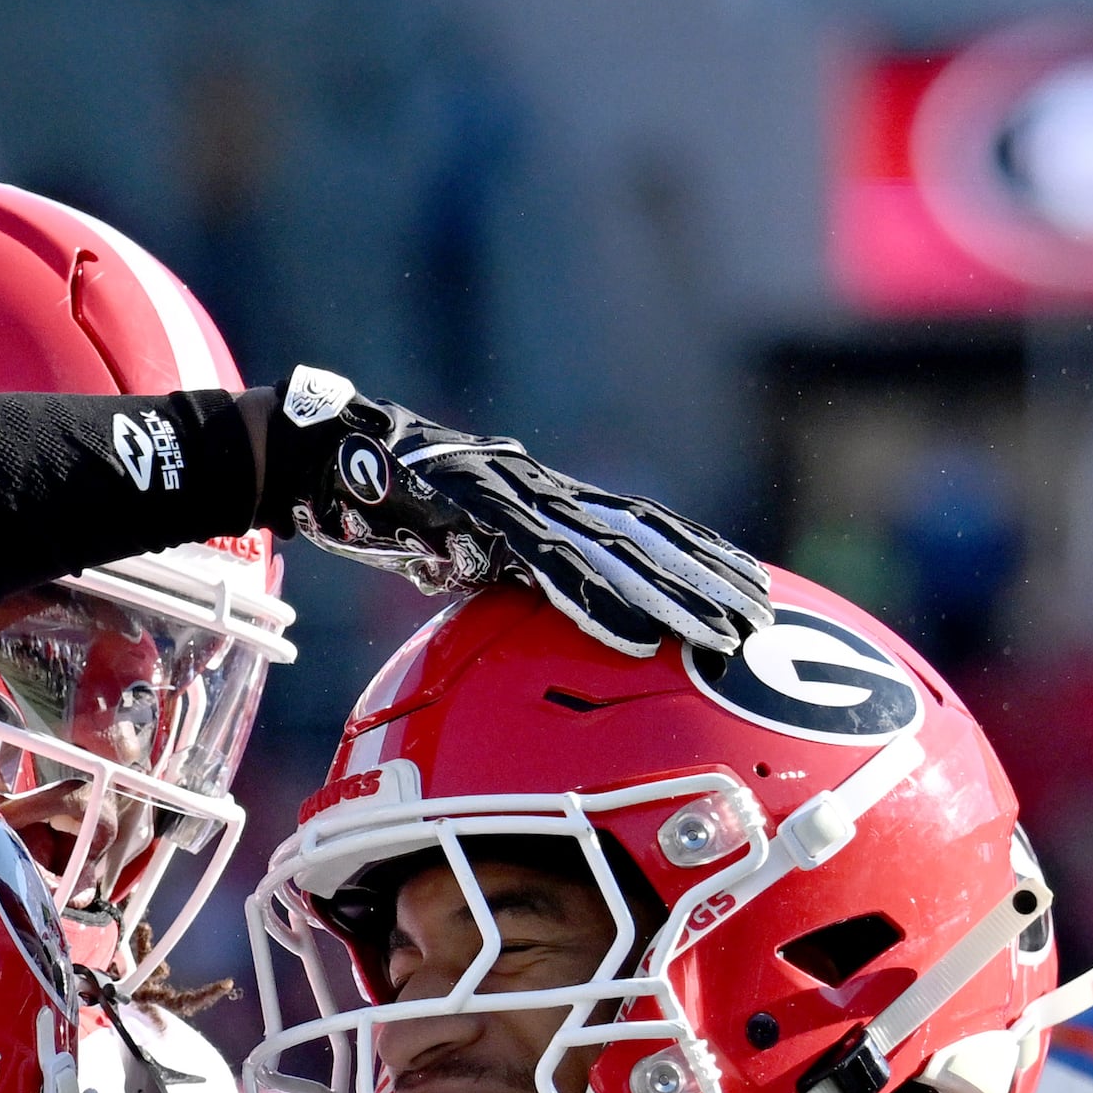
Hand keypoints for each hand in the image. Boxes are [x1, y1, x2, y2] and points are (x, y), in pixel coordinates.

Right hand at [263, 367, 772, 658]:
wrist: (329, 455)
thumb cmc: (391, 503)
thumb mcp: (463, 540)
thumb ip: (508, 565)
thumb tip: (541, 609)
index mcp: (550, 496)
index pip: (644, 527)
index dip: (701, 556)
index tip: (751, 589)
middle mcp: (547, 491)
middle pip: (648, 539)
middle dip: (708, 580)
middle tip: (762, 619)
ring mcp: (520, 500)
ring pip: (615, 554)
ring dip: (673, 602)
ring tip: (720, 638)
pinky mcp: (485, 517)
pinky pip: (550, 568)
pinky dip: (597, 605)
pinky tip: (637, 637)